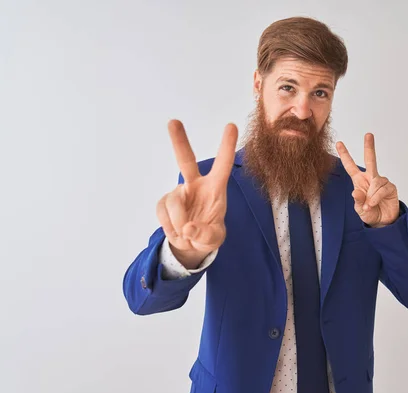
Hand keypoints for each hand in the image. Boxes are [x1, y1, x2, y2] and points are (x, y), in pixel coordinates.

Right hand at [156, 120, 237, 266]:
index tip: (232, 126)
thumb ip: (205, 235)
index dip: (227, 146)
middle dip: (179, 141)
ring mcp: (178, 192)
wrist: (190, 244)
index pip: (222, 164)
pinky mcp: (164, 203)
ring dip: (179, 223)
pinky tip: (177, 233)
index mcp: (215, 188)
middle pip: (186, 160)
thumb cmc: (208, 234)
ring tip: (186, 235)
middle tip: (173, 122)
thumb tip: (188, 228)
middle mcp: (195, 184)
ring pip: (173, 203)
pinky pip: (163, 213)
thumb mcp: (214, 239)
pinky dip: (170, 227)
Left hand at [336, 133, 399, 227]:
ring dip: (371, 195)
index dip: (345, 155)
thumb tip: (356, 192)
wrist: (383, 222)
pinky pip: (382, 189)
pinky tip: (374, 203)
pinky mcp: (390, 187)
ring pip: (376, 182)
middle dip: (369, 147)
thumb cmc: (369, 213)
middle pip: (371, 159)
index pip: (351, 166)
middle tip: (368, 134)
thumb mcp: (359, 209)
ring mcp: (381, 182)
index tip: (339, 143)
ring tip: (370, 205)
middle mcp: (371, 178)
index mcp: (359, 181)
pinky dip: (377, 197)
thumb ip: (358, 201)